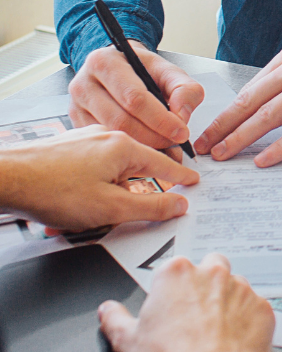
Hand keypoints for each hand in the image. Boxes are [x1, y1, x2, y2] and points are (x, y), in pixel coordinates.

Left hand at [0, 126, 197, 229]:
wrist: (6, 179)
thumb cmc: (52, 190)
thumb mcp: (111, 207)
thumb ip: (150, 206)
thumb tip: (177, 204)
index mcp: (124, 146)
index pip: (164, 163)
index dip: (180, 176)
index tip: (192, 181)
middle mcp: (107, 137)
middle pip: (136, 167)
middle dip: (132, 193)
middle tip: (125, 213)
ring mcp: (86, 140)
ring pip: (111, 171)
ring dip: (106, 194)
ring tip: (86, 215)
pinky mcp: (68, 148)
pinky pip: (92, 169)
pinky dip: (89, 188)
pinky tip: (74, 204)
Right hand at [69, 43, 203, 151]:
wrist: (121, 68)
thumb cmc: (143, 70)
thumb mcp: (169, 71)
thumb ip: (184, 89)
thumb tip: (181, 116)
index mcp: (105, 62)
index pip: (134, 98)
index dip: (161, 119)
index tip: (181, 132)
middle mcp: (83, 84)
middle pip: (120, 120)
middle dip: (153, 137)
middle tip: (174, 144)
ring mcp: (76, 106)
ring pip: (111, 135)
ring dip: (141, 147)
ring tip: (164, 148)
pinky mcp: (76, 124)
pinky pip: (102, 144)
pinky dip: (127, 151)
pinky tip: (145, 150)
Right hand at [98, 253, 273, 351]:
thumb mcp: (127, 343)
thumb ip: (116, 320)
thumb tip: (107, 311)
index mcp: (177, 273)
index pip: (176, 268)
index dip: (173, 290)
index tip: (171, 308)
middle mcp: (212, 273)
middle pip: (211, 267)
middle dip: (205, 284)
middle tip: (195, 316)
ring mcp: (242, 289)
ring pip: (236, 286)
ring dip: (229, 302)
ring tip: (216, 333)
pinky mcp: (263, 309)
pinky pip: (256, 309)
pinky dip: (248, 321)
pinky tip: (235, 342)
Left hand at [194, 42, 281, 166]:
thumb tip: (269, 112)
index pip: (251, 87)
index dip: (227, 111)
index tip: (210, 129)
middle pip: (251, 100)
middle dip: (222, 126)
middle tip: (203, 146)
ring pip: (267, 115)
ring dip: (240, 138)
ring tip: (223, 155)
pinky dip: (278, 147)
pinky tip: (264, 160)